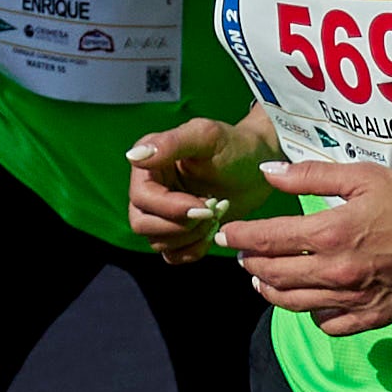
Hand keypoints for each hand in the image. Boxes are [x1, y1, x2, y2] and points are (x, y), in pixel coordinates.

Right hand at [126, 111, 280, 262]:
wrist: (257, 167)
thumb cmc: (234, 146)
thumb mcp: (207, 136)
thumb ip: (171, 143)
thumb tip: (134, 156)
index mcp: (148, 164)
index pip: (142, 197)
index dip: (171, 208)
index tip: (206, 204)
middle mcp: (148, 189)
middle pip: (142, 224)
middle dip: (182, 225)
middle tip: (212, 211)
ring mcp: (160, 213)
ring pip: (157, 242)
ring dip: (191, 236)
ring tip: (216, 215)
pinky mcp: (176, 231)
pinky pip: (172, 255)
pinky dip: (194, 250)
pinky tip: (213, 231)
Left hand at [214, 161, 391, 336]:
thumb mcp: (364, 176)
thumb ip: (311, 175)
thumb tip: (268, 174)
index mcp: (331, 233)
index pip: (267, 240)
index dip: (240, 236)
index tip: (227, 231)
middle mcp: (336, 272)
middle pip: (273, 274)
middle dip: (251, 262)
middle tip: (244, 253)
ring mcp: (353, 299)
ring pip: (292, 304)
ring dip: (270, 290)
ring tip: (263, 277)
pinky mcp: (371, 317)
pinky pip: (326, 324)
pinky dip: (310, 313)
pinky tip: (308, 299)